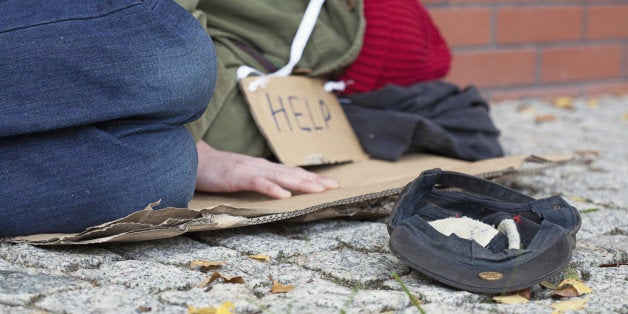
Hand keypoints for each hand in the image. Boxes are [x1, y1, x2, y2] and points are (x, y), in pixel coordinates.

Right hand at [195, 141, 339, 198]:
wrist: (195, 161)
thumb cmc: (219, 171)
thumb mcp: (245, 175)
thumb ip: (261, 180)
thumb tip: (279, 189)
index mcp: (265, 167)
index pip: (293, 173)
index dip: (313, 178)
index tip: (331, 184)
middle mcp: (262, 167)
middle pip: (293, 174)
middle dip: (315, 180)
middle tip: (335, 186)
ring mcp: (251, 170)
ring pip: (281, 177)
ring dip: (301, 184)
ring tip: (319, 190)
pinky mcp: (238, 177)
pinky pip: (258, 183)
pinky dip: (272, 189)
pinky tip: (284, 196)